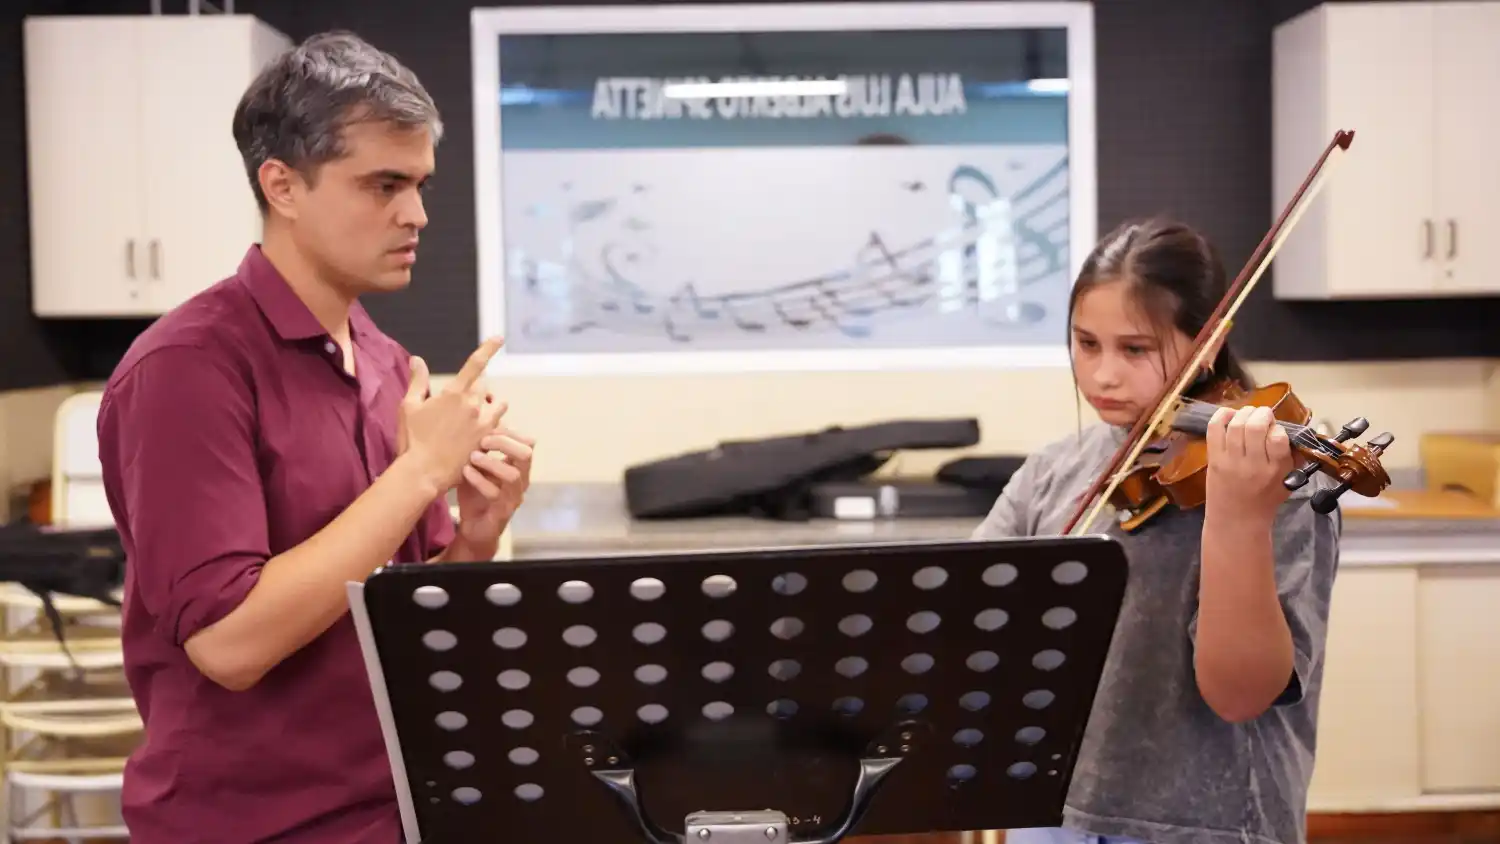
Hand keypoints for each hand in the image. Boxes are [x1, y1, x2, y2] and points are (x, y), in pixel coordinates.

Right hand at [399, 337, 505, 490]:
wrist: (423, 472)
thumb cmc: (412, 439)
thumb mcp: (409, 407)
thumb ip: (418, 381)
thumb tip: (417, 359)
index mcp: (454, 393)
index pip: (475, 364)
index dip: (488, 348)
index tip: (500, 337)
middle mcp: (473, 405)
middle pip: (483, 386)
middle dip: (475, 389)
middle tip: (460, 404)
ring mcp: (483, 424)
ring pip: (498, 405)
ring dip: (491, 405)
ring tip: (477, 416)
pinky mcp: (488, 441)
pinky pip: (500, 426)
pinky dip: (494, 425)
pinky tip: (482, 435)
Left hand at [455, 425, 534, 549]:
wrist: (474, 528)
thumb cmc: (476, 493)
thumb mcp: (478, 467)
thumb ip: (482, 447)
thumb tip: (478, 418)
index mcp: (519, 468)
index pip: (526, 442)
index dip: (509, 432)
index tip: (486, 427)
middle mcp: (521, 481)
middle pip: (526, 454)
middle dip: (504, 443)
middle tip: (483, 440)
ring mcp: (513, 498)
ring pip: (513, 475)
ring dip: (491, 462)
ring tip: (472, 457)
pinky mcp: (502, 513)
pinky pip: (495, 494)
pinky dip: (479, 480)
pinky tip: (465, 472)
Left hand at [1205, 405, 1296, 524]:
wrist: (1236, 520)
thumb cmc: (1265, 499)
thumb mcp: (1289, 481)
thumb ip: (1294, 457)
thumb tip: (1297, 433)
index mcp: (1275, 470)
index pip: (1278, 438)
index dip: (1278, 428)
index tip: (1276, 430)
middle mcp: (1253, 464)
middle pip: (1255, 427)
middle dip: (1261, 414)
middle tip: (1263, 415)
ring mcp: (1231, 461)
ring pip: (1236, 425)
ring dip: (1244, 412)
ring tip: (1249, 414)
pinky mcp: (1214, 460)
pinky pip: (1214, 430)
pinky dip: (1221, 416)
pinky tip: (1229, 415)